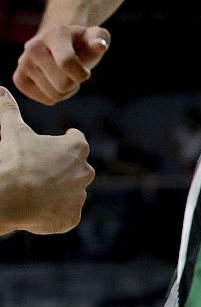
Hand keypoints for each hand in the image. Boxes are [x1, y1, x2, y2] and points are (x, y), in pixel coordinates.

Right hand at [0, 88, 93, 234]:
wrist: (11, 196)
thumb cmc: (14, 160)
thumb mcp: (12, 131)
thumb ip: (9, 110)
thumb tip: (0, 90)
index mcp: (76, 148)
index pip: (76, 140)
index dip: (67, 140)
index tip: (62, 139)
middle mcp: (85, 171)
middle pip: (76, 168)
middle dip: (63, 169)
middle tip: (43, 171)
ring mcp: (79, 196)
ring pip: (72, 193)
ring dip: (59, 192)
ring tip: (38, 192)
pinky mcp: (71, 217)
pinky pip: (65, 216)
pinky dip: (54, 214)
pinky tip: (39, 211)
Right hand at [14, 26, 109, 104]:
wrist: (59, 44)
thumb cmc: (82, 42)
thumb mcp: (95, 37)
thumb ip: (99, 39)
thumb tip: (99, 46)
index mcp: (54, 34)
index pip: (66, 62)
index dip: (81, 74)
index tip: (86, 72)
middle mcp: (34, 47)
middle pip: (62, 84)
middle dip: (75, 83)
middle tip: (75, 75)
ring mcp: (23, 62)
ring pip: (54, 94)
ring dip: (66, 91)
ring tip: (66, 78)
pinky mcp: (18, 78)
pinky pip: (42, 99)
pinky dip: (53, 97)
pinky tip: (55, 85)